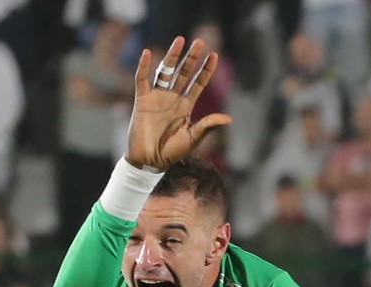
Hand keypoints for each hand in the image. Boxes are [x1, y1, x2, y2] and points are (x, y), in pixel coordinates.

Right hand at [126, 38, 232, 170]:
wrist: (151, 161)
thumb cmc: (172, 152)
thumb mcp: (193, 138)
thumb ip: (208, 125)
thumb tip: (228, 118)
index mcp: (186, 106)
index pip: (198, 83)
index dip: (206, 70)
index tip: (215, 55)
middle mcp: (172, 98)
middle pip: (183, 73)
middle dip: (192, 58)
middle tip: (200, 41)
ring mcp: (157, 97)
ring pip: (165, 72)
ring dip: (172, 56)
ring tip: (180, 40)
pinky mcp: (142, 100)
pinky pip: (142, 80)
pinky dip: (143, 67)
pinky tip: (147, 53)